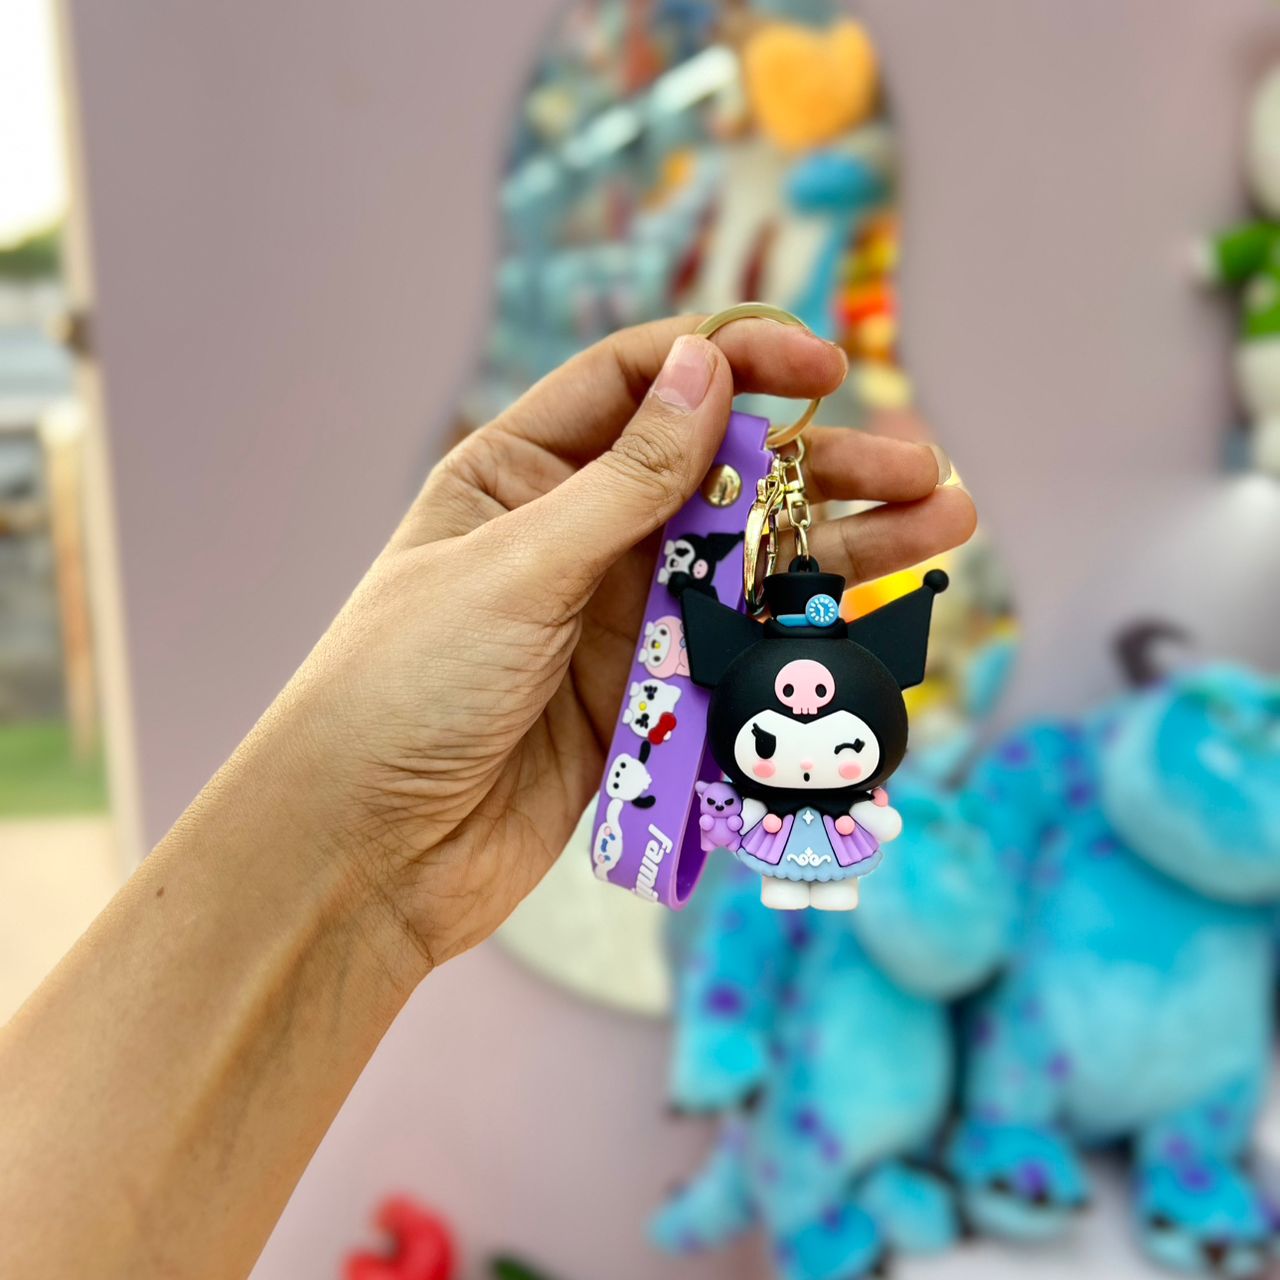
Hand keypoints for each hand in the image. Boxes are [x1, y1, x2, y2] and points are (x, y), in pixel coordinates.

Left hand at [228, 316, 974, 969]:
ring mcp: (614, 619)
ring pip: (745, 567)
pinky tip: (879, 615)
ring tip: (945, 523)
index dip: (734, 361)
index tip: (823, 368)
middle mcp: (575, 535)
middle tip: (921, 467)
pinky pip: (736, 650)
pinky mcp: (643, 696)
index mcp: (519, 473)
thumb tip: (706, 366)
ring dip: (840, 547)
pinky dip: (803, 634)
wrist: (365, 851)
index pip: (642, 384)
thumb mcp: (516, 567)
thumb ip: (624, 481)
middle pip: (719, 479)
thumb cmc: (405, 688)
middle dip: (820, 469)